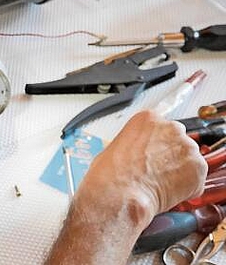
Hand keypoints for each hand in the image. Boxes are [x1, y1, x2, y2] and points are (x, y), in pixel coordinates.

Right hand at [79, 110, 206, 217]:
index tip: (151, 154)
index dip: (156, 144)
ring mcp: (187, 147)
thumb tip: (136, 154)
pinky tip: (169, 191)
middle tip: (156, 170)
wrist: (121, 193)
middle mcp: (171, 128)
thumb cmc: (111, 174)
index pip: (160, 127)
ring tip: (161, 183)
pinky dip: (187, 186)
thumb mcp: (114, 147)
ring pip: (189, 159)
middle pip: (177, 141)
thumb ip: (134, 144)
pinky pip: (196, 178)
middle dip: (169, 155)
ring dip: (179, 170)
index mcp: (148, 118)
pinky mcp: (199, 168)